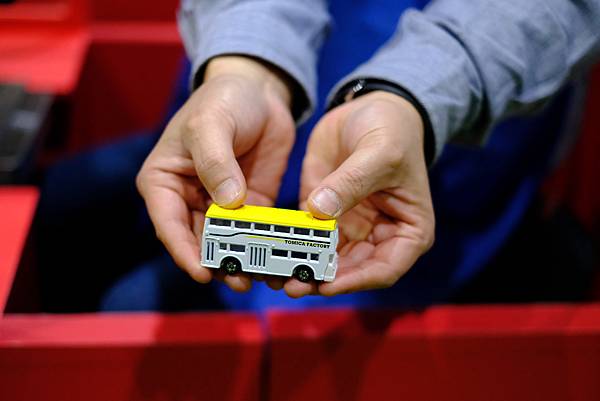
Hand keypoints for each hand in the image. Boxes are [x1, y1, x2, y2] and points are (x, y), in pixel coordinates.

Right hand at [136, 56, 294, 291]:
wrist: (259, 92)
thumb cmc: (223, 100)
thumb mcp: (212, 124)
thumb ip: (216, 162)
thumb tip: (228, 203)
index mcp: (164, 181)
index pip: (168, 223)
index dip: (184, 251)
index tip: (202, 273)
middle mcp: (188, 200)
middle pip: (198, 241)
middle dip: (217, 264)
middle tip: (240, 282)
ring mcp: (220, 206)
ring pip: (226, 244)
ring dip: (241, 262)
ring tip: (260, 280)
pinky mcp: (250, 207)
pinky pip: (254, 233)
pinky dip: (263, 248)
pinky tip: (277, 262)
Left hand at [284, 91, 434, 296]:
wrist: (372, 109)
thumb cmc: (393, 131)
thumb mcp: (379, 154)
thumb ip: (351, 183)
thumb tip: (319, 210)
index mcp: (407, 231)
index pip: (384, 269)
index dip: (356, 281)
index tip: (327, 284)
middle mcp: (379, 237)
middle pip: (350, 271)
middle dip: (322, 280)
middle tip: (292, 285)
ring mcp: (350, 228)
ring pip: (326, 261)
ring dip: (303, 269)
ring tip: (276, 277)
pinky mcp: (325, 216)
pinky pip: (307, 238)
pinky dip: (291, 247)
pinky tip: (270, 251)